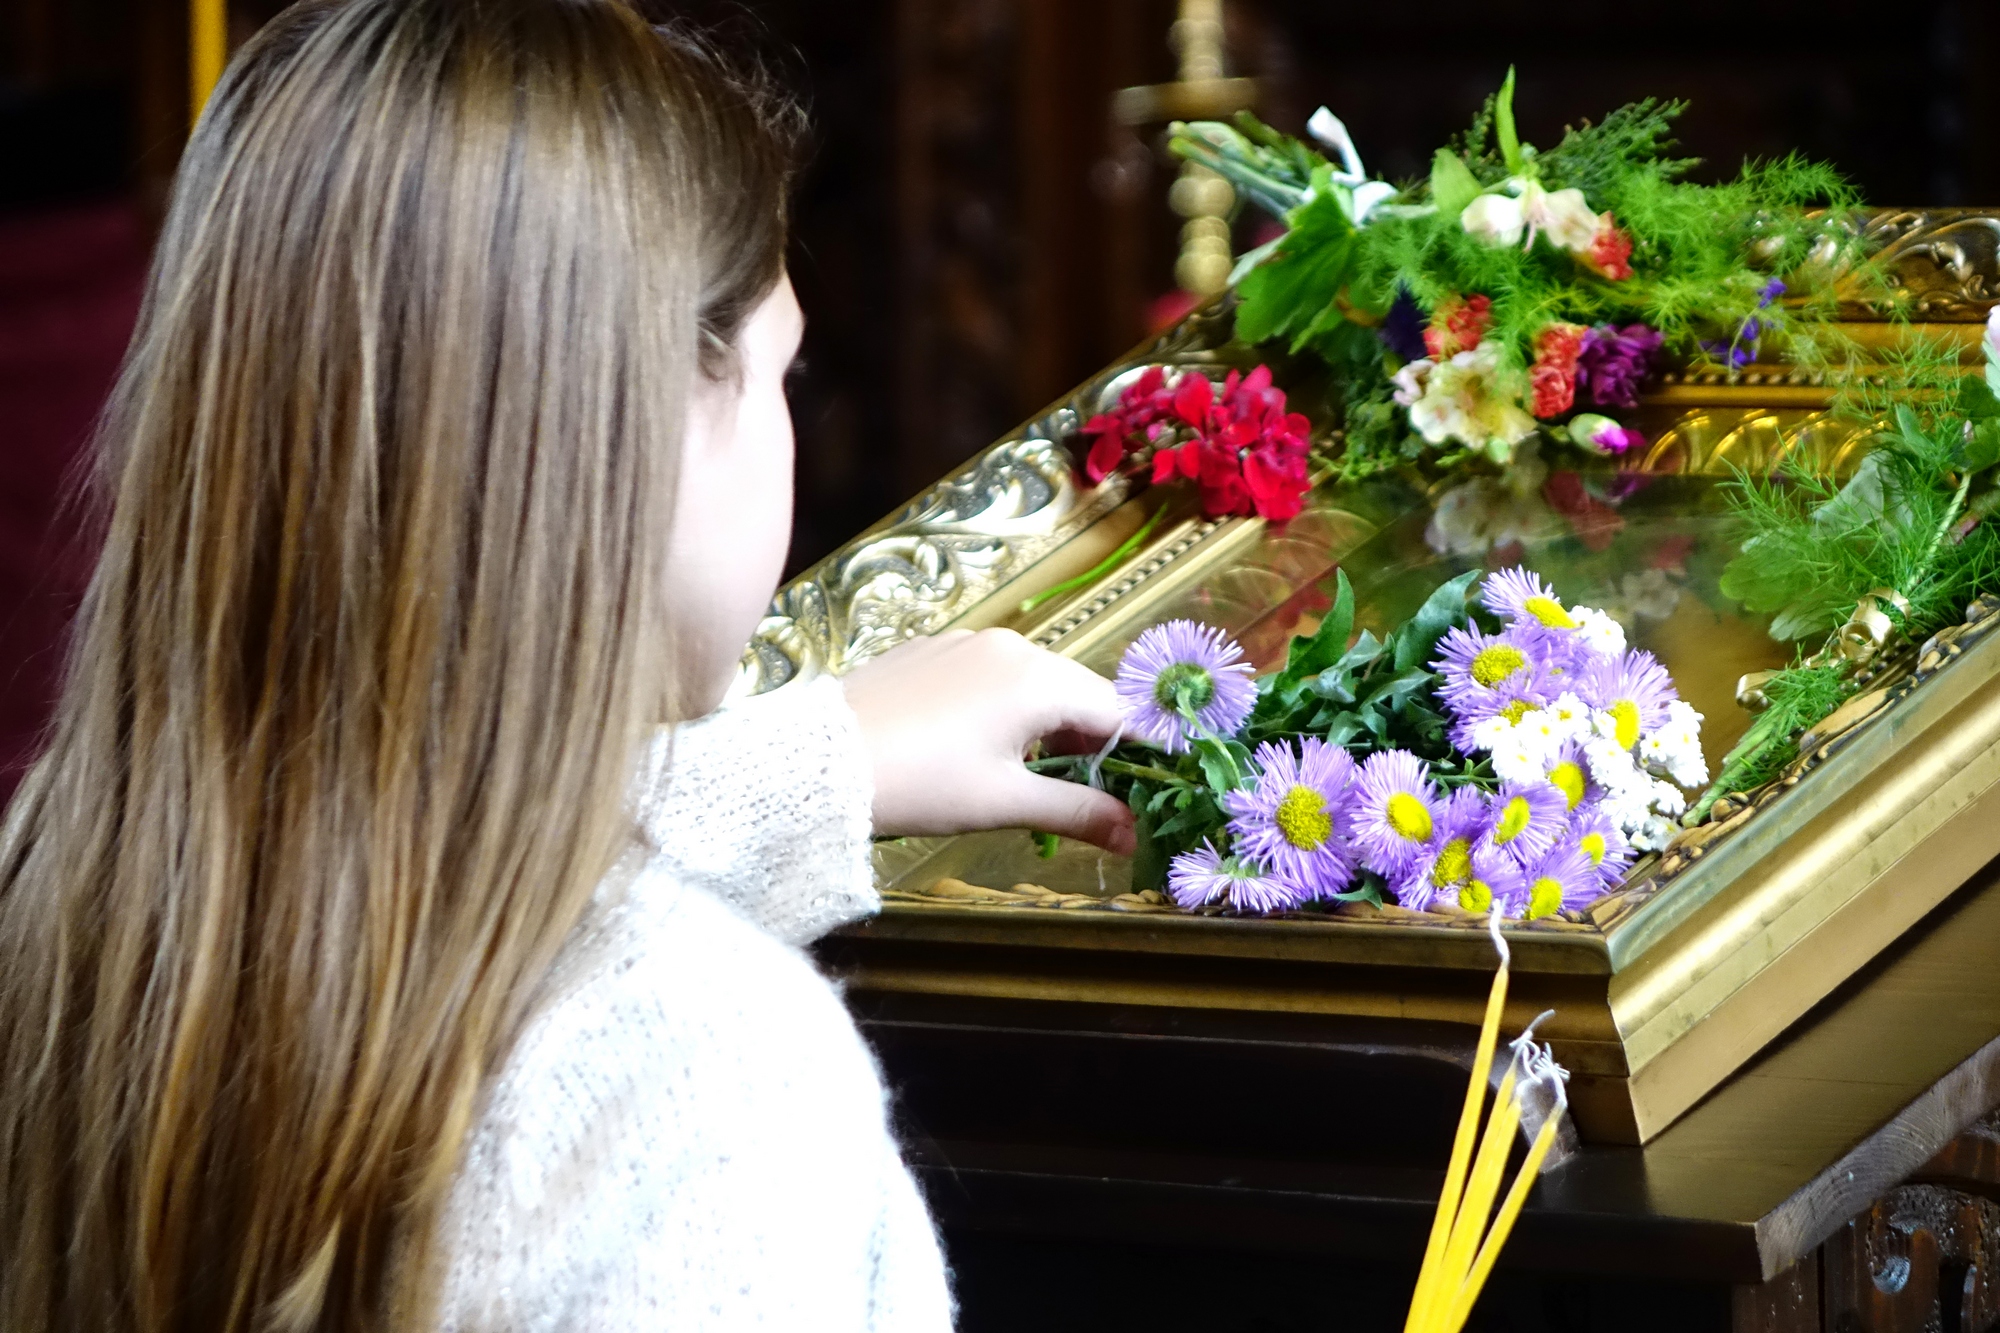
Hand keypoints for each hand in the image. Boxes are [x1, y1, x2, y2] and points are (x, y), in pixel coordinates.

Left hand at [842, 629, 1136, 854]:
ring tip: (1024, 774)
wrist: (821, 762)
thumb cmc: (922, 783)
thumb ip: (1078, 811)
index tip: (1142, 785)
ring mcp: (966, 642)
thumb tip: (1130, 834)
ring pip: (1030, 681)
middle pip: (1075, 690)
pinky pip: (987, 674)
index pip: (1115, 709)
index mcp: (1038, 678)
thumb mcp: (1006, 802)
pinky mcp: (930, 650)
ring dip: (1043, 724)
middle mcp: (1009, 645)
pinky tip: (974, 746)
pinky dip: (1000, 707)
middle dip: (1088, 739)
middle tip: (1083, 791)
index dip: (1133, 750)